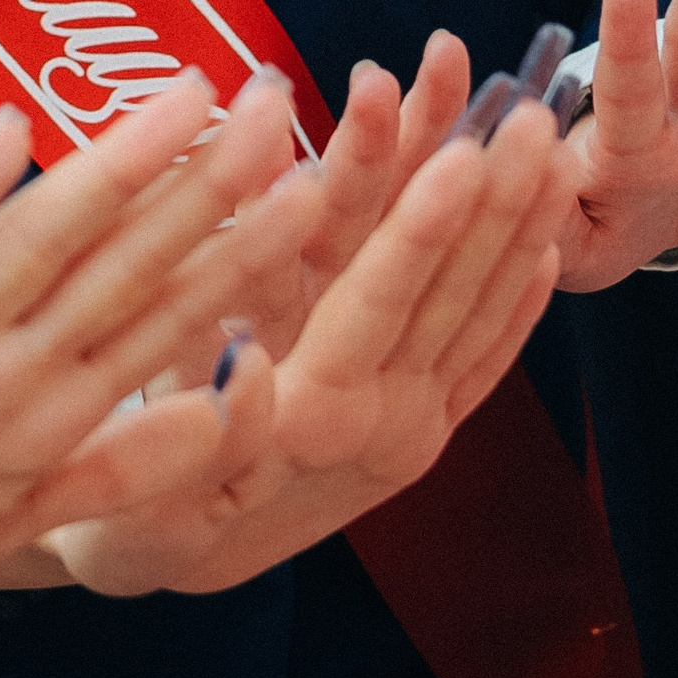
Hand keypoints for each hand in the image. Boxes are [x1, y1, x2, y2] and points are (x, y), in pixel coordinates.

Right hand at [44, 92, 564, 596]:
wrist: (155, 562)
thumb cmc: (126, 506)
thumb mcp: (137, 475)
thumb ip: (195, 405)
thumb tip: (244, 350)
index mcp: (310, 414)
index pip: (379, 302)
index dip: (424, 227)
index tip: (464, 154)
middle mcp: (377, 424)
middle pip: (452, 297)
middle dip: (498, 201)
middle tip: (534, 115)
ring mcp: (408, 430)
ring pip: (480, 316)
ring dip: (522, 229)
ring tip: (551, 146)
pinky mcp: (417, 435)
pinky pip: (483, 360)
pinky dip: (519, 302)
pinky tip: (545, 249)